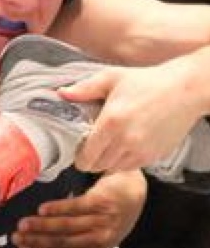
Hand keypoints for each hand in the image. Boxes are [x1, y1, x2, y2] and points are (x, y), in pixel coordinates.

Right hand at [12, 170, 145, 247]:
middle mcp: (101, 240)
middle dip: (36, 240)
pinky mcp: (102, 202)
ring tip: (23, 223)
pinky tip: (42, 210)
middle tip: (16, 236)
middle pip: (62, 242)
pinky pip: (76, 207)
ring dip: (42, 225)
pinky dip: (57, 209)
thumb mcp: (99, 242)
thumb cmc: (109, 219)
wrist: (132, 193)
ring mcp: (103, 221)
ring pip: (67, 226)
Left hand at [59, 62, 203, 171]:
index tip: (80, 148)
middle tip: (93, 145)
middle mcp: (125, 141)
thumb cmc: (148, 82)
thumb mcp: (112, 78)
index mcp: (110, 123)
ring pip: (113, 169)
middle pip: (97, 167)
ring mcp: (141, 151)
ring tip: (110, 143)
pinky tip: (126, 144)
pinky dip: (125, 160)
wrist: (185, 90)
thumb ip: (85, 89)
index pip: (85, 158)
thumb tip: (61, 94)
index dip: (79, 157)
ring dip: (108, 161)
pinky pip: (131, 167)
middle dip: (91, 159)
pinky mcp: (154, 156)